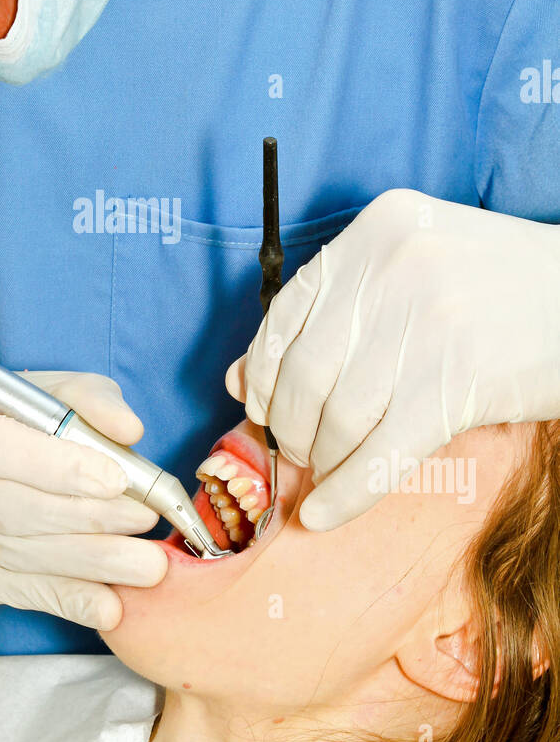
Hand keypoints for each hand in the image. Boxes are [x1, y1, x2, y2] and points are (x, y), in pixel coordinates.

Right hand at [0, 369, 165, 629]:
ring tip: (143, 570)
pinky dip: (58, 598)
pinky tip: (104, 605)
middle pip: (6, 511)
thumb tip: (128, 430)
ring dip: (84, 569)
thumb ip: (82, 398)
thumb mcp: (28, 385)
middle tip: (146, 529)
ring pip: (8, 558)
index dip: (59, 469)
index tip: (120, 483)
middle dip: (87, 524)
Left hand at [226, 189, 559, 528]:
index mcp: (379, 229)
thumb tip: (241, 380)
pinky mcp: (455, 386)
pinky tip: (326, 512)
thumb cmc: (500, 289)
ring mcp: (426, 325)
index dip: (264, 372)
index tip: (264, 405)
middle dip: (291, 425)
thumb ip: (330, 311)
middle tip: (301, 448)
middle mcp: (395, 269)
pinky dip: (345, 494)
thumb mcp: (414, 269)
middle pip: (303, 371)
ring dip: (322, 459)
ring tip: (329, 468)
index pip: (284, 311)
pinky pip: (379, 455)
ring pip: (337, 418)